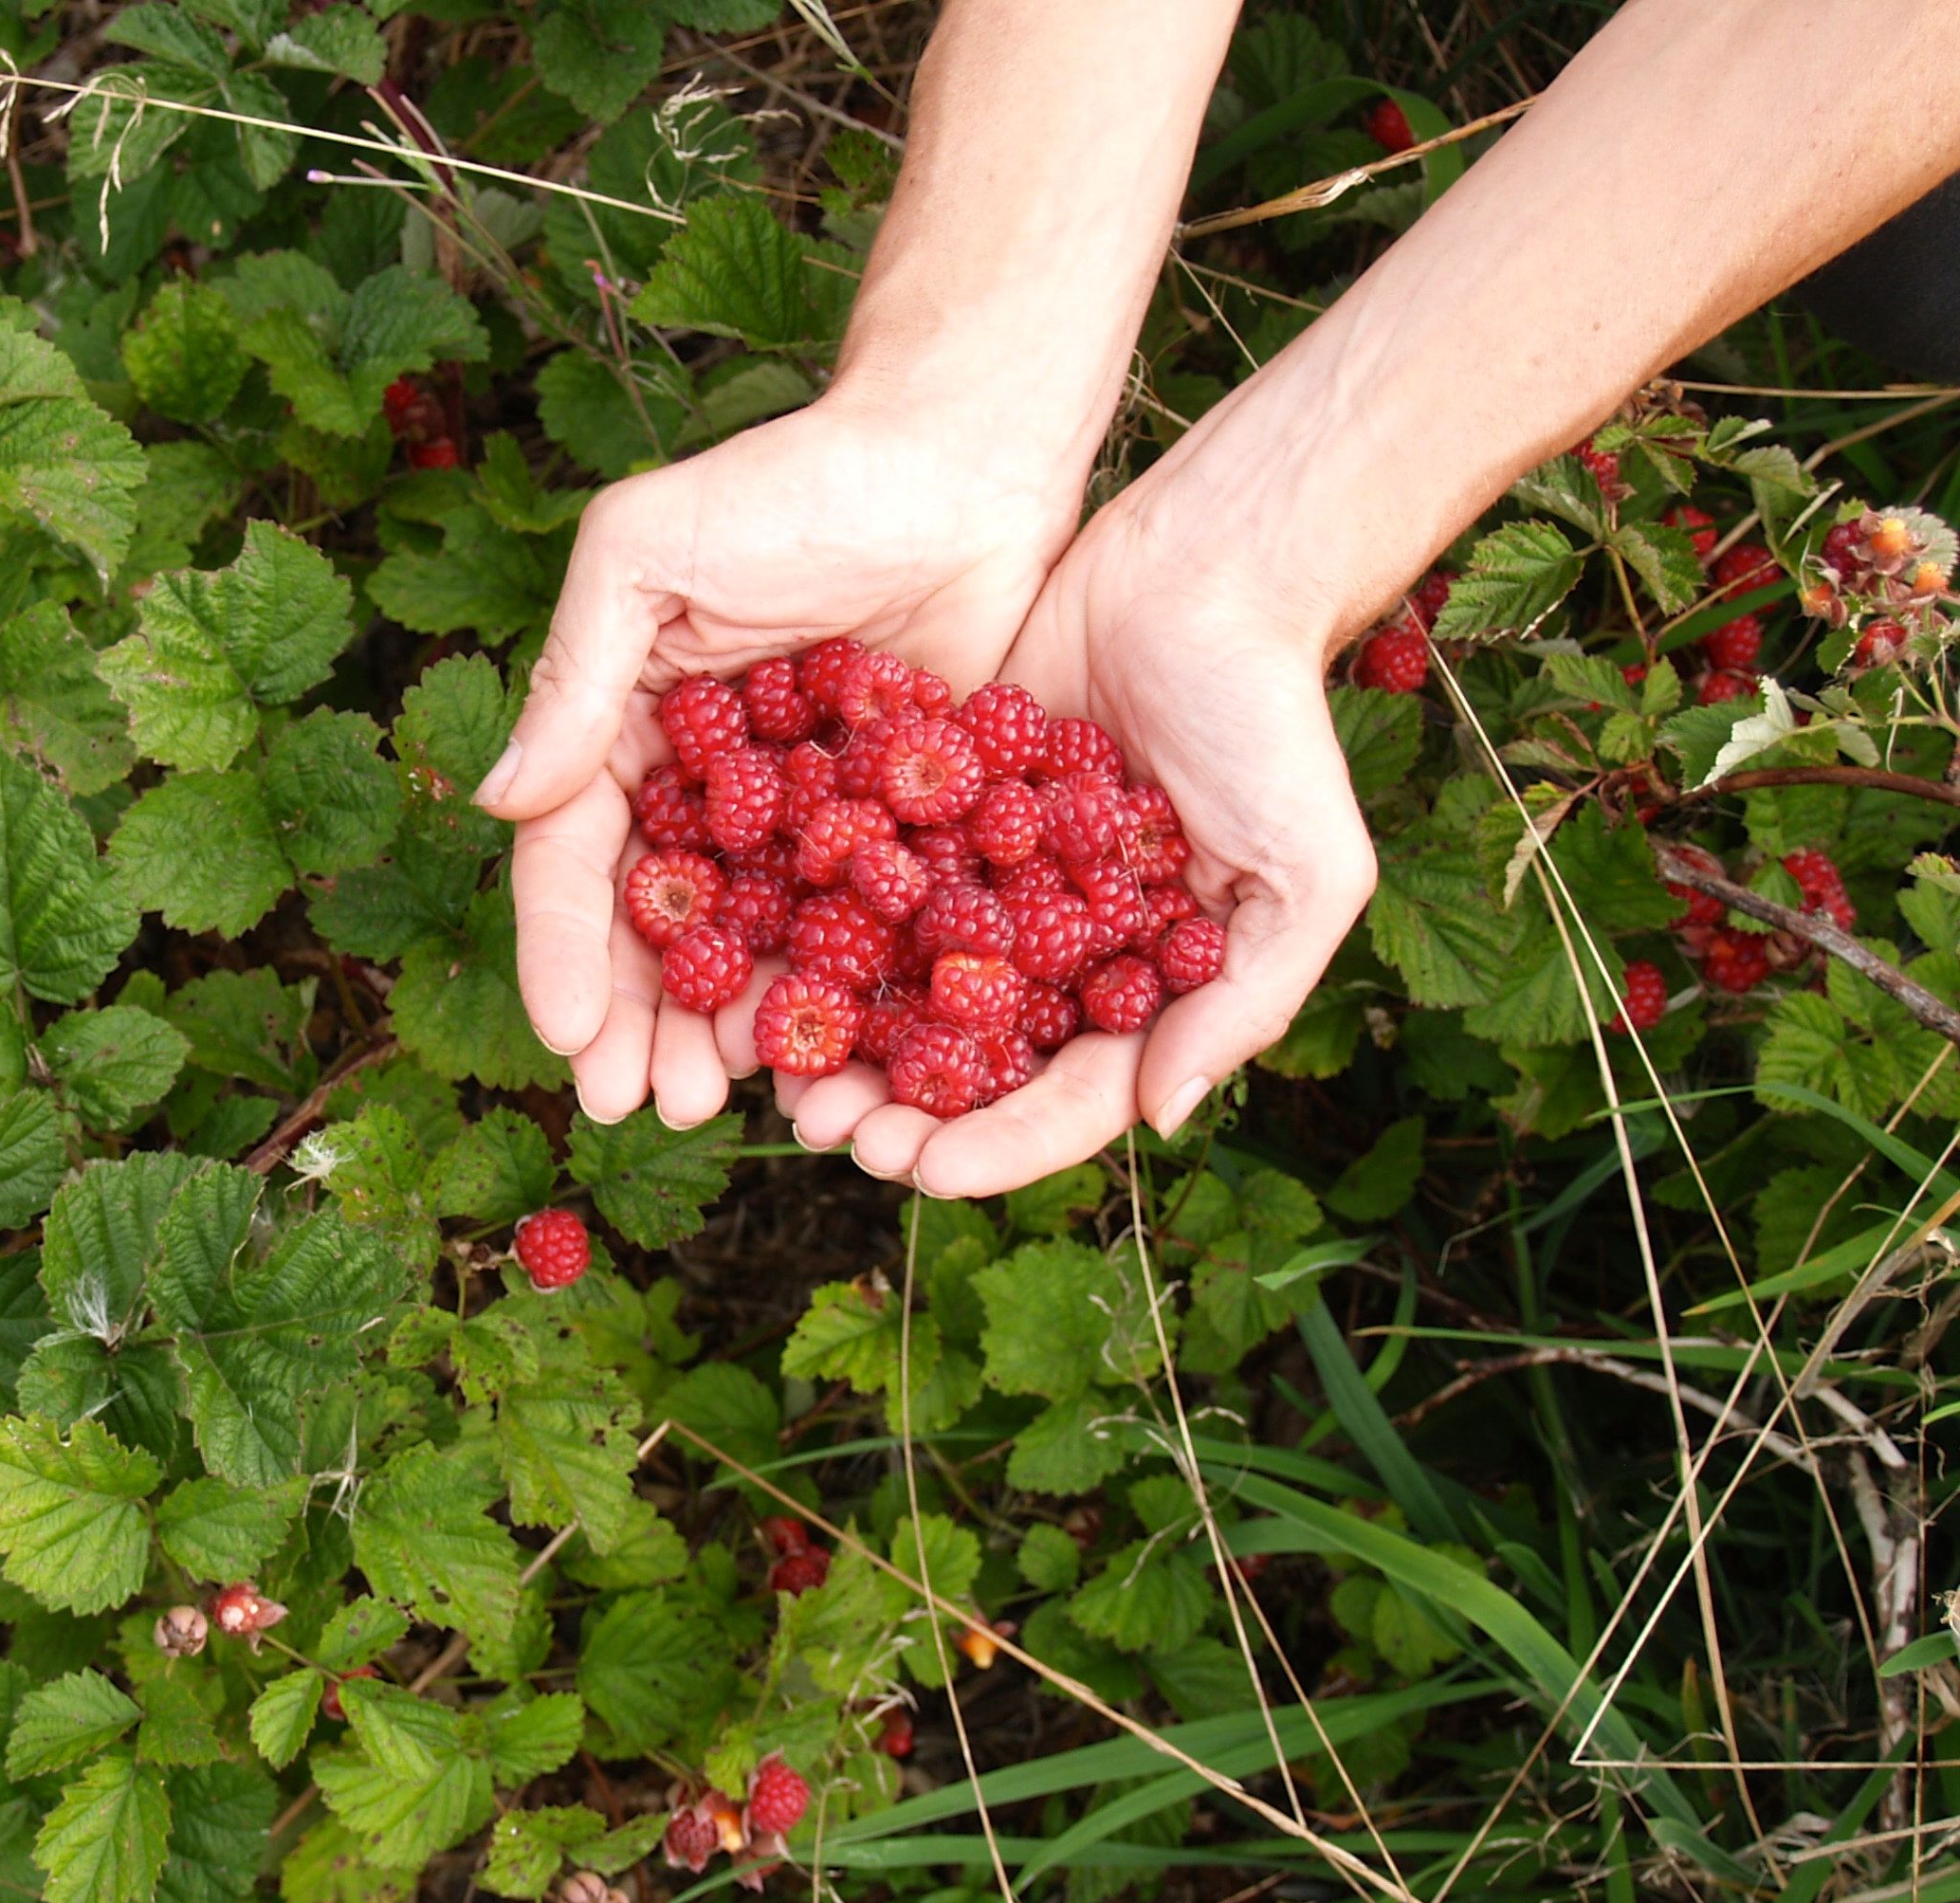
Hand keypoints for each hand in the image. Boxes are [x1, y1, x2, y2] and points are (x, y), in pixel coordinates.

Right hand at [477, 384, 1083, 1127]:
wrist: (961, 457)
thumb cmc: (791, 484)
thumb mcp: (647, 557)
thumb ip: (578, 678)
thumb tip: (501, 803)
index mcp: (624, 734)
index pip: (575, 862)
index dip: (563, 956)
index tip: (567, 1041)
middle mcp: (699, 794)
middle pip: (654, 935)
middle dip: (636, 1026)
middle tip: (640, 1105)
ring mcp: (796, 825)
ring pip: (745, 956)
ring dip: (720, 1037)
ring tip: (710, 1104)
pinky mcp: (891, 836)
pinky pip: (853, 939)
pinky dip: (833, 1007)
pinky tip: (823, 1070)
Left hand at [778, 483, 1379, 1195]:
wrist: (1203, 573)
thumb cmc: (1272, 725)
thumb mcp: (1307, 872)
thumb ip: (1246, 1000)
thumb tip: (1162, 1117)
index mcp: (1137, 990)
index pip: (1065, 1099)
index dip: (999, 1144)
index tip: (927, 1174)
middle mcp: (1051, 954)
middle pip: (963, 1063)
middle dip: (894, 1108)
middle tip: (830, 1131)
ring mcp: (983, 886)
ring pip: (893, 988)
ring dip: (833, 1040)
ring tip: (772, 1071)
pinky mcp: (927, 812)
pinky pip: (857, 884)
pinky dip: (807, 927)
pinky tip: (750, 962)